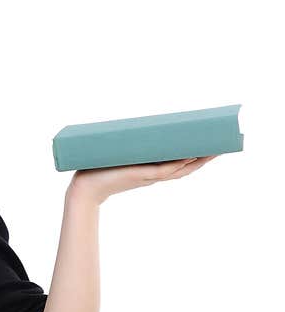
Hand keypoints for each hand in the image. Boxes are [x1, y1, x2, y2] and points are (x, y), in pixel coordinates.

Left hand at [68, 155, 220, 205]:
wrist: (84, 188)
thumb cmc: (99, 171)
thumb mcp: (120, 153)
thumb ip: (130, 142)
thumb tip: (134, 123)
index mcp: (153, 169)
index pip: (181, 163)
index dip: (198, 155)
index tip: (213, 144)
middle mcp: (154, 174)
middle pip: (187, 166)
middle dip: (207, 156)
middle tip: (225, 144)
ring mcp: (149, 176)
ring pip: (181, 169)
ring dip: (199, 160)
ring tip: (217, 150)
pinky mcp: (140, 175)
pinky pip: (165, 170)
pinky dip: (179, 165)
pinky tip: (192, 159)